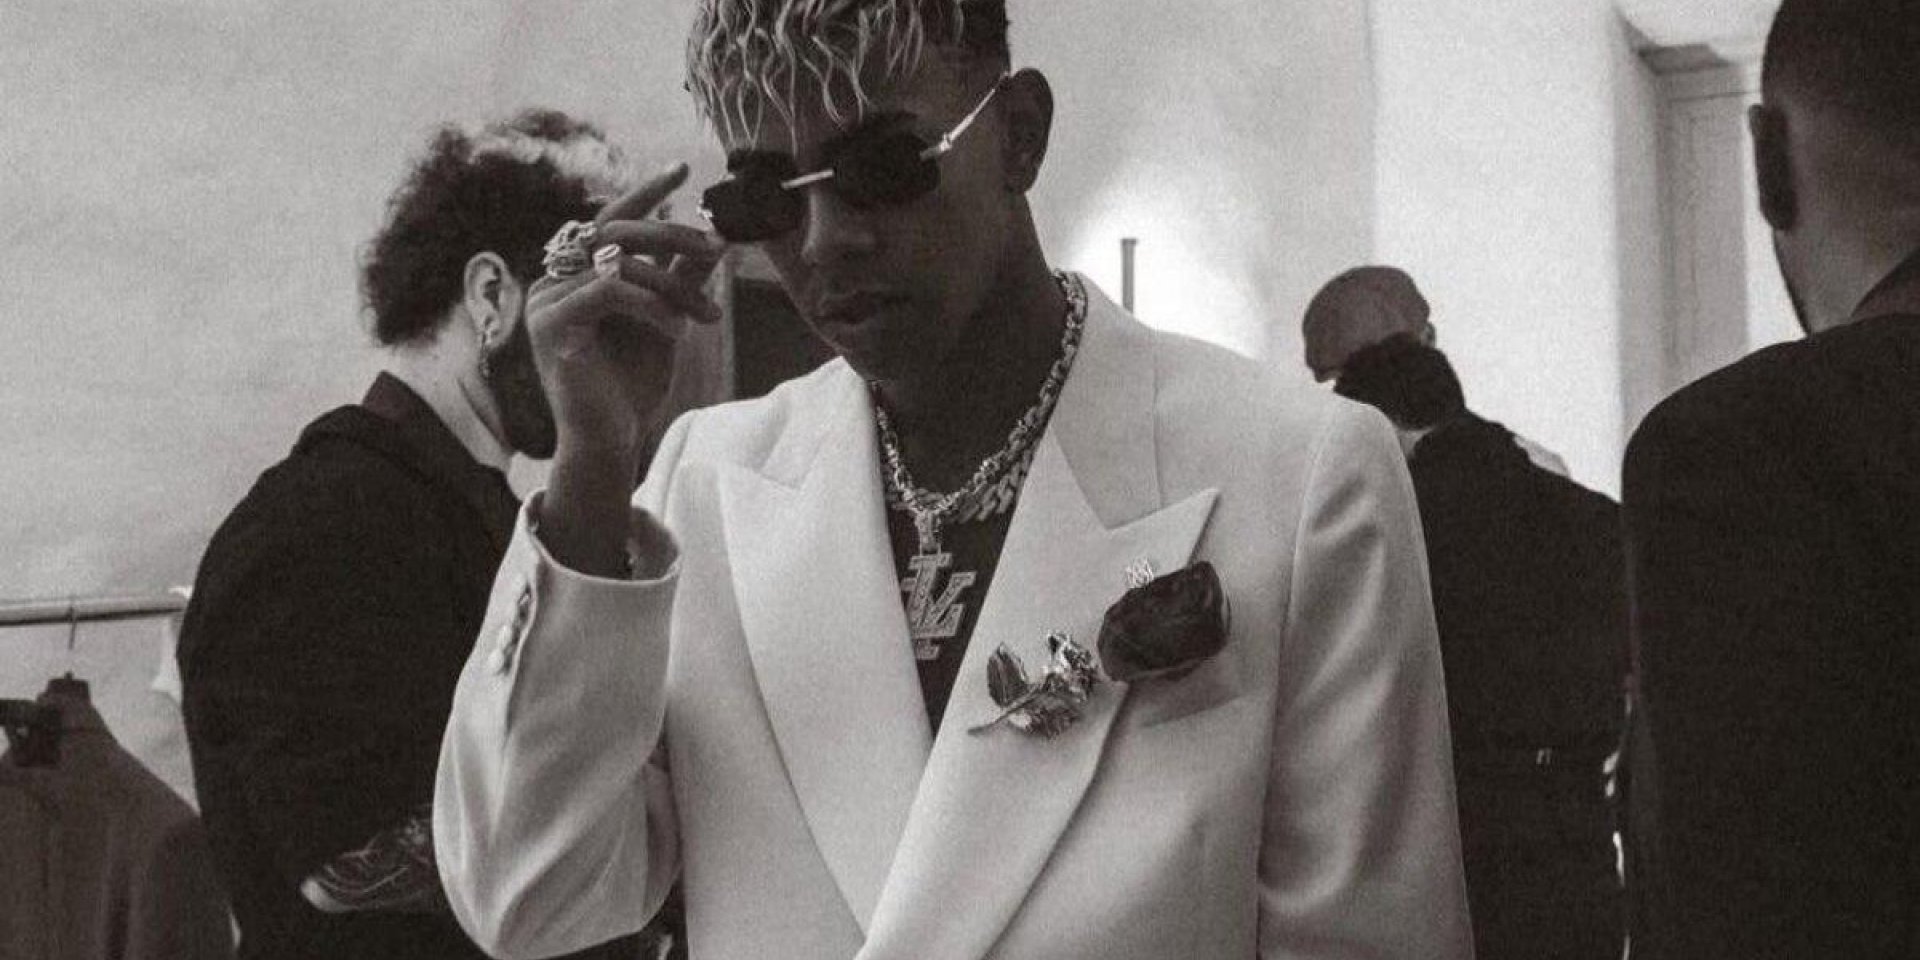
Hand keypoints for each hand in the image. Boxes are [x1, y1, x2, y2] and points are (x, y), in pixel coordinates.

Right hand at [528, 163, 723, 462]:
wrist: (611, 439)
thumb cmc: (633, 385)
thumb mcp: (667, 319)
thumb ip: (680, 277)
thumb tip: (712, 238)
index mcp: (577, 274)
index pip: (611, 219)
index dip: (645, 191)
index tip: (683, 169)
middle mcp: (553, 279)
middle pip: (617, 230)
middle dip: (674, 235)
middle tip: (717, 247)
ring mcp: (546, 299)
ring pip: (619, 261)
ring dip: (673, 283)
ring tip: (705, 314)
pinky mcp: (550, 322)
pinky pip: (610, 290)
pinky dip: (651, 303)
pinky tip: (675, 327)